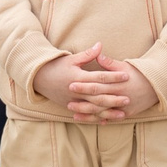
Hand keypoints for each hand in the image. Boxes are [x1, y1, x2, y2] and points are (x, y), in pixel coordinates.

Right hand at [33, 43, 153, 119]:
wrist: (38, 78)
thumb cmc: (56, 66)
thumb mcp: (71, 58)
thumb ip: (87, 54)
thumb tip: (100, 45)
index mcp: (78, 77)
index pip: (99, 77)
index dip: (113, 76)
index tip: (126, 76)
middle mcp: (76, 91)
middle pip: (98, 95)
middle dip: (114, 98)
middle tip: (128, 98)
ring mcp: (73, 101)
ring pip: (94, 108)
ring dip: (108, 111)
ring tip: (122, 113)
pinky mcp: (71, 107)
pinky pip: (86, 114)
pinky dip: (96, 118)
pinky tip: (107, 121)